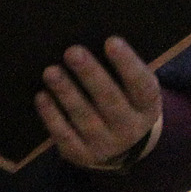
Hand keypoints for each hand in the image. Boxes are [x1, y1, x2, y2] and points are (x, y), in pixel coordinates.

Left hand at [36, 37, 163, 170]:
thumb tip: (93, 36)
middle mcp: (131, 128)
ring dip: (66, 93)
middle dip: (90, 75)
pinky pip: (65, 136)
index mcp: (147, 106)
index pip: (142, 84)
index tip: (111, 41)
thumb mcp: (132, 88)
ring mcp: (106, 145)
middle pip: (110, 100)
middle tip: (72, 52)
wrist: (122, 146)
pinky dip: (52, 116)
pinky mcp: (82, 155)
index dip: (127, 64)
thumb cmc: (122, 100)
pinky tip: (42, 97)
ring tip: (51, 71)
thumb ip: (120, 69)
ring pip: (84, 117)